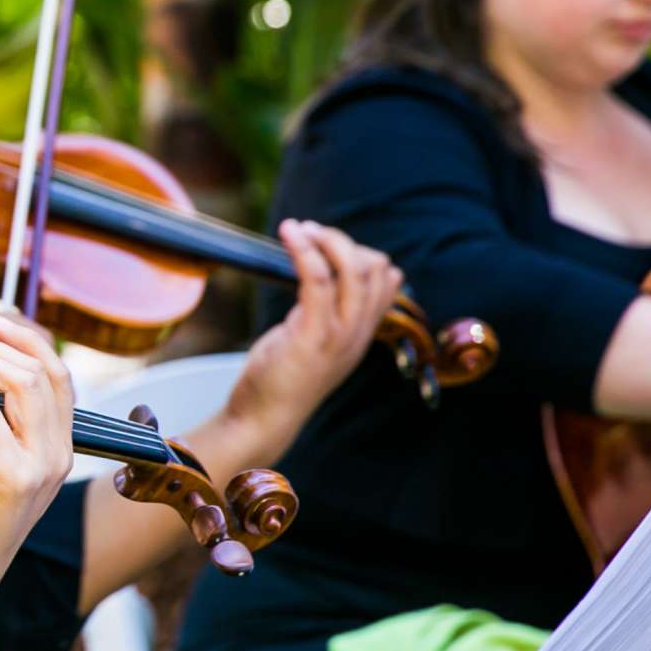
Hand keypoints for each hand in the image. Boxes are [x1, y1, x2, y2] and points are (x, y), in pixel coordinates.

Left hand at [211, 220, 399, 466]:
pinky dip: (304, 249)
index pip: (387, 280)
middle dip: (341, 240)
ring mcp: (338, 336)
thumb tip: (318, 272)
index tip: (325, 243)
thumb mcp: (311, 340)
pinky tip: (288, 234)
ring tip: (296, 230)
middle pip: (375, 268)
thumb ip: (323, 311)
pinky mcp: (311, 336)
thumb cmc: (280, 378)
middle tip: (307, 233)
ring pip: (352, 269)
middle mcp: (358, 334)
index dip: (361, 252)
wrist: (263, 421)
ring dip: (325, 239)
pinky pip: (317, 279)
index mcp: (361, 334)